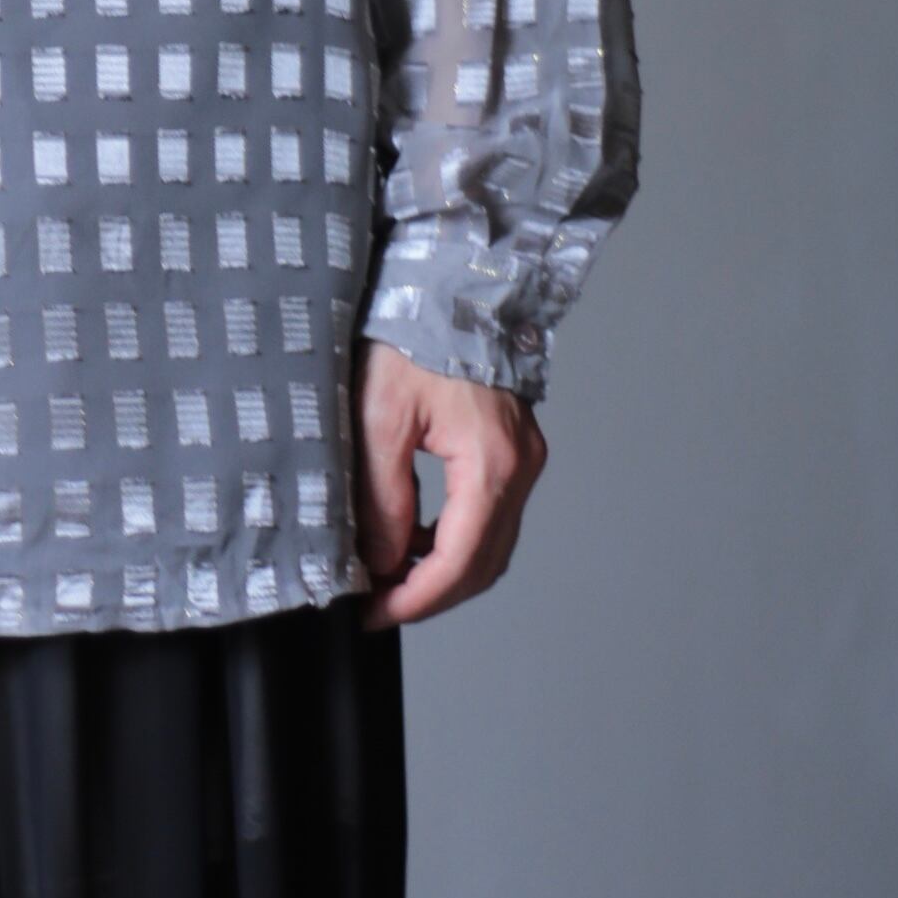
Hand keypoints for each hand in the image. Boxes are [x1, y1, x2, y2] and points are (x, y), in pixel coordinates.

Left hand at [352, 339, 547, 629]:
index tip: (374, 614)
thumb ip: (382, 496)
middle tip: (378, 606)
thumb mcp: (379, 417)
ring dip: (444, 571)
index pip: (459, 561)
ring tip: (388, 577)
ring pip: (491, 544)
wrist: (449, 284)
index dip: (415, 599)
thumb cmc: (413, 334)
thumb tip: (381, 561)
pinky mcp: (513, 449)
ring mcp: (523, 457)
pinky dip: (454, 539)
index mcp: (491, 463)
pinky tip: (414, 539)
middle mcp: (520, 466)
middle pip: (484, 564)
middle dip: (430, 595)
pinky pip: (490, 515)